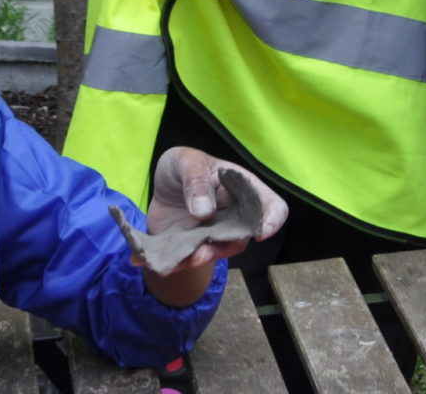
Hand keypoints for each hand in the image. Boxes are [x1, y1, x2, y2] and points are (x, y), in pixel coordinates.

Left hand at [142, 147, 287, 273]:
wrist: (162, 187)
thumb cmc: (184, 167)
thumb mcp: (186, 161)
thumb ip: (195, 181)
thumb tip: (204, 211)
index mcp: (242, 189)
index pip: (272, 206)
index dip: (272, 220)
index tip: (259, 232)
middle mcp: (234, 216)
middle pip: (243, 237)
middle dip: (225, 246)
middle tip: (202, 249)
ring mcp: (215, 235)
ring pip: (217, 253)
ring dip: (201, 258)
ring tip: (184, 257)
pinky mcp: (193, 248)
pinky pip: (187, 261)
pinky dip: (173, 263)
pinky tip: (153, 261)